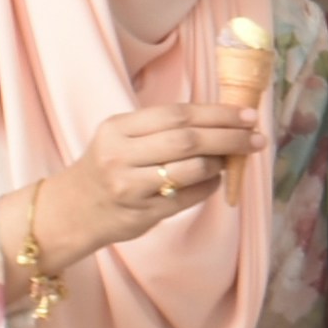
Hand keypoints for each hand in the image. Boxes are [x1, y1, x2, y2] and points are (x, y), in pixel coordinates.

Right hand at [29, 103, 267, 280]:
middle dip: (228, 136)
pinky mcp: (141, 214)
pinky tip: (217, 180)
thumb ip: (161, 128)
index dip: (216, 113)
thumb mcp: (121, 138)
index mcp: (118, 128)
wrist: (72, 211)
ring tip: (236, 158)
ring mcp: (130, 187)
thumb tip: (220, 120)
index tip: (246, 114)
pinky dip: (209, 187)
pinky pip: (187, 197)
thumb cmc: (106, 168)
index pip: (176, 114)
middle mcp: (121, 155)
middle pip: (187, 140)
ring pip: (190, 169)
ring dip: (220, 163)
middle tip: (256, 137)